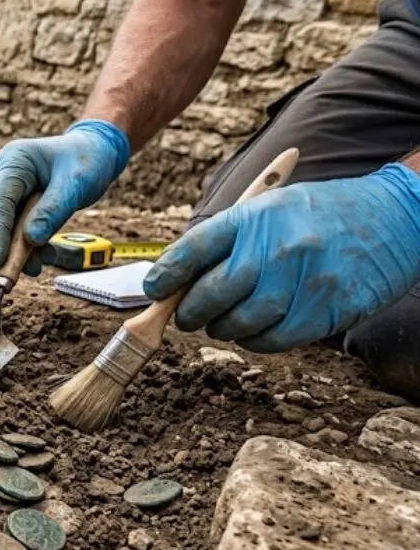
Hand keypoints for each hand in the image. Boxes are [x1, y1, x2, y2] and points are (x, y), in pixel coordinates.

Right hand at [0, 120, 129, 272]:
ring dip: (16, 249)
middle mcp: (1, 172)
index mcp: (14, 160)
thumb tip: (31, 239)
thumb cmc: (85, 161)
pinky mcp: (10, 200)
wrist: (92, 152)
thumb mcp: (76, 185)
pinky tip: (44, 253)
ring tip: (43, 262)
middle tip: (27, 270)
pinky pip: (10, 227)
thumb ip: (53, 211)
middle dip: (4, 247)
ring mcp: (3, 186)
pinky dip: (24, 244)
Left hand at [144, 163, 419, 350]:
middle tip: (185, 316)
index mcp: (255, 216)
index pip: (194, 248)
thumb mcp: (269, 209)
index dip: (166, 274)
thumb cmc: (320, 214)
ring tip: (220, 323)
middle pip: (212, 292)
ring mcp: (303, 281)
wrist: (395, 216)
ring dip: (221, 329)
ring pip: (240, 322)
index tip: (154, 288)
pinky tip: (252, 331)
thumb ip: (228, 240)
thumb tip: (179, 276)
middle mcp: (277, 248)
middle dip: (189, 311)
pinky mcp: (326, 310)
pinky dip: (254, 341)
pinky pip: (274, 339)